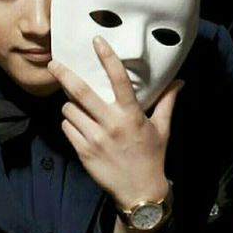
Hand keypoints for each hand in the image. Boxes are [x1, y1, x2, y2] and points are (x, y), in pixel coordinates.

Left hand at [47, 36, 182, 208]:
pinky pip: (67, 128)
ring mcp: (95, 139)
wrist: (139, 192)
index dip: (107, 57)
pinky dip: (70, 124)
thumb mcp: (162, 129)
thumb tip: (180, 81)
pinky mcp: (83, 152)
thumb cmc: (151, 157)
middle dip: (64, 75)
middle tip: (53, 64)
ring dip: (70, 106)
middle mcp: (111, 124)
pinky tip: (79, 126)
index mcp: (131, 115)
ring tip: (78, 109)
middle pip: (80, 92)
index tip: (96, 40)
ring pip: (70, 111)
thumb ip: (167, 102)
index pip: (119, 79)